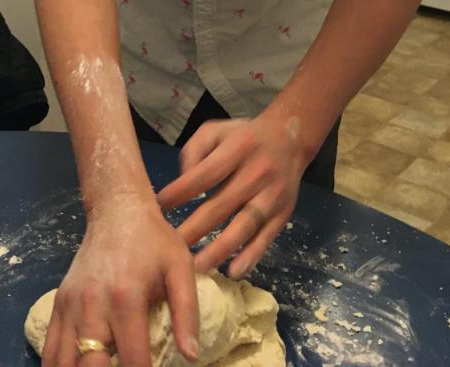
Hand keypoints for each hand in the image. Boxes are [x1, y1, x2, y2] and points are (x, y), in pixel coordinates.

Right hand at [41, 194, 198, 366]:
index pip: (132, 360)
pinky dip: (59, 366)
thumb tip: (191, 355)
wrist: (116, 210)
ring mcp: (70, 305)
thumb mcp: (180, 268)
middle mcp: (92, 305)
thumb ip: (187, 312)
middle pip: (90, 366)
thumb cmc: (153, 239)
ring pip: (62, 362)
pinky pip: (50, 347)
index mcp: (126, 298)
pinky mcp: (58, 303)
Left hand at [157, 114, 310, 278]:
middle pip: (222, 205)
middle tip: (170, 248)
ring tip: (198, 266)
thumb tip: (182, 182)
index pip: (205, 174)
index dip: (181, 191)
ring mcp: (272, 196)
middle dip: (194, 228)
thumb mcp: (215, 130)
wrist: (291, 138)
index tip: (159, 206)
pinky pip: (266, 237)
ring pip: (245, 225)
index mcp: (238, 149)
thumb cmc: (243, 137)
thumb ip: (194, 151)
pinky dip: (251, 256)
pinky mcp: (283, 213)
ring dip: (221, 248)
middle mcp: (257, 173)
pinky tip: (234, 271)